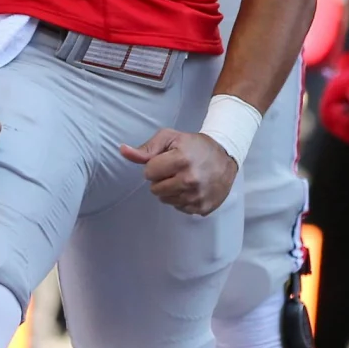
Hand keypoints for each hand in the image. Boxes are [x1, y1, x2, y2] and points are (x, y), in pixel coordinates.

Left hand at [120, 129, 237, 214]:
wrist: (226, 155)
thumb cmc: (194, 145)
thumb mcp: (170, 139)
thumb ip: (146, 148)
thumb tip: (122, 150)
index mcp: (181, 160)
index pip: (148, 172)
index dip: (155, 165)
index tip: (167, 160)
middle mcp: (190, 180)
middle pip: (155, 189)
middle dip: (161, 179)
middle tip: (175, 169)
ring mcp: (197, 196)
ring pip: (165, 200)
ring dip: (170, 190)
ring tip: (183, 177)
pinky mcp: (203, 207)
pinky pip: (179, 208)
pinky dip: (182, 199)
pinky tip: (191, 187)